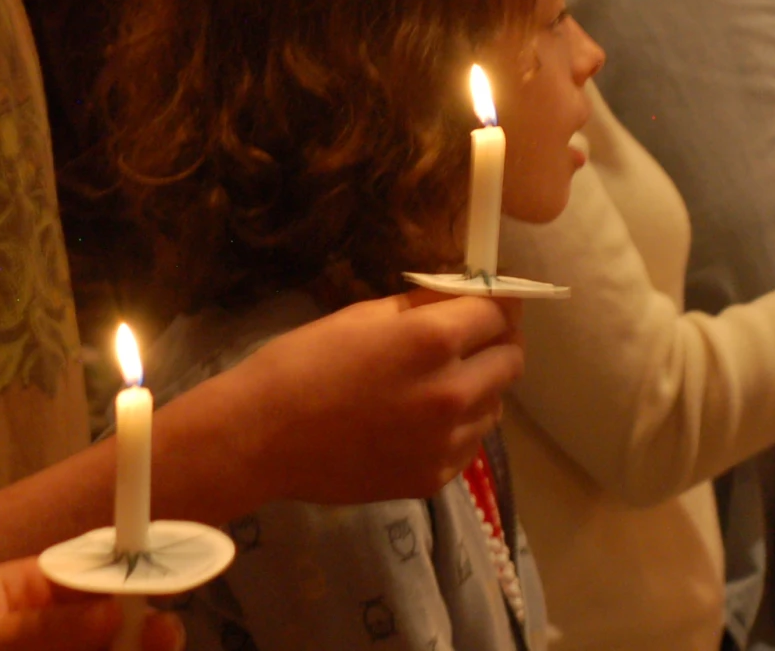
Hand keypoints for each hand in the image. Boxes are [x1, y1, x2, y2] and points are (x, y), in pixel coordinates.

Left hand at [0, 559, 180, 650]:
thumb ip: (33, 628)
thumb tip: (111, 612)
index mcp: (25, 591)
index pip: (89, 573)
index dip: (129, 575)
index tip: (165, 583)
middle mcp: (44, 630)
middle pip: (109, 626)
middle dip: (140, 630)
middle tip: (167, 635)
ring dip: (122, 648)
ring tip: (148, 643)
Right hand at [236, 292, 523, 503]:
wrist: (262, 436)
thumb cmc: (304, 363)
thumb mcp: (364, 315)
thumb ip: (423, 307)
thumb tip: (464, 296)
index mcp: (434, 341)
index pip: (500, 315)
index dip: (496, 304)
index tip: (487, 302)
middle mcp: (453, 392)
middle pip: (511, 361)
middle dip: (496, 343)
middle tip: (469, 340)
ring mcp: (446, 443)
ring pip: (495, 406)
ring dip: (480, 388)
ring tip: (438, 383)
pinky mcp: (433, 478)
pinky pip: (470, 444)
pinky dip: (458, 429)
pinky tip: (421, 420)